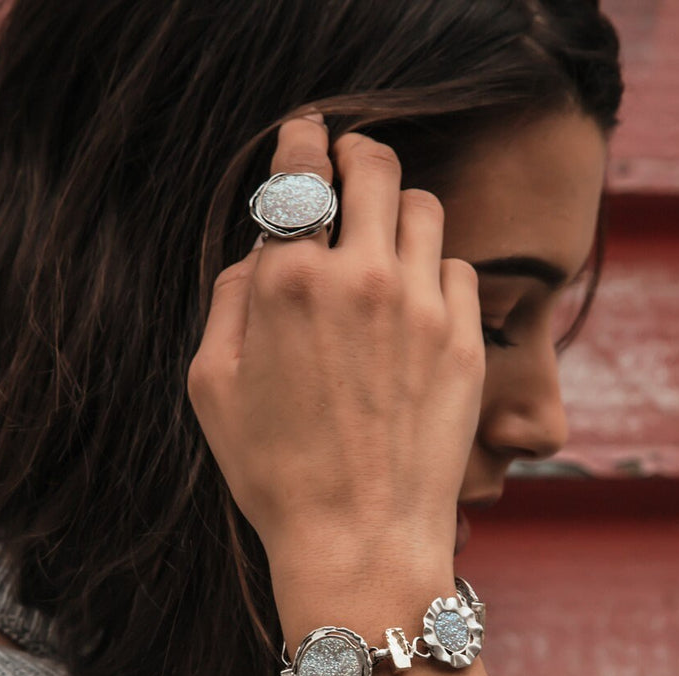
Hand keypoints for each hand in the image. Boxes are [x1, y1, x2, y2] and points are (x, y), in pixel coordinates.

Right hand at [187, 115, 484, 575]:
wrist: (360, 540)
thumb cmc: (277, 475)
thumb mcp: (214, 387)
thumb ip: (231, 301)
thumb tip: (259, 254)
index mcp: (289, 282)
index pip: (301, 173)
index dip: (304, 139)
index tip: (309, 133)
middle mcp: (361, 279)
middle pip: (376, 169)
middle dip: (360, 158)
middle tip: (353, 170)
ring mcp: (422, 309)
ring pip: (425, 211)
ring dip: (400, 215)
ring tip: (385, 245)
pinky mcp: (464, 343)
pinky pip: (459, 270)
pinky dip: (435, 273)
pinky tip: (416, 305)